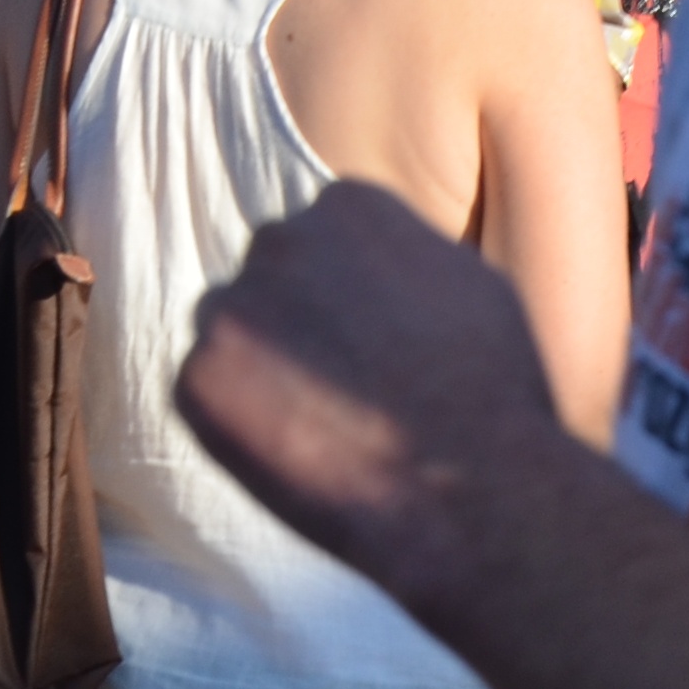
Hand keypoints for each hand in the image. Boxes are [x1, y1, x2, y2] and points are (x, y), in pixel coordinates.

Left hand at [176, 185, 579, 614]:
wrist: (470, 482)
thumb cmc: (492, 393)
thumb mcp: (468, 287)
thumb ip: (404, 260)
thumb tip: (377, 268)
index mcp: (347, 205)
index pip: (320, 240)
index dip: (342, 299)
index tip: (367, 342)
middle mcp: (279, 238)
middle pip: (270, 280)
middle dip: (296, 328)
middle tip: (339, 389)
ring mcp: (230, 306)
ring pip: (233, 333)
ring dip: (262, 372)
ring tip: (326, 425)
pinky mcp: (196, 376)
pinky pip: (206, 396)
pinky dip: (238, 427)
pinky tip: (299, 454)